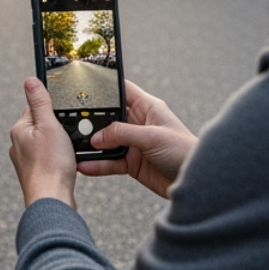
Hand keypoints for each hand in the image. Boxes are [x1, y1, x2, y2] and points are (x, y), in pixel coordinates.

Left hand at [8, 78, 77, 207]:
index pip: (35, 108)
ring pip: (47, 143)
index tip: (64, 114)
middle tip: (68, 135)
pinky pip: (49, 159)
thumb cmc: (51, 165)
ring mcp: (26, 160)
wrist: (52, 200)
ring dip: (59, 145)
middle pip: (42, 125)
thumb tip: (29, 80)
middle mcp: (18, 145)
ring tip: (68, 152)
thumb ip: (40, 102)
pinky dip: (59, 159)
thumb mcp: (49, 125)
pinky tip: (67, 164)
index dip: (53, 109)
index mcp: (19, 130)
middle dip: (57, 128)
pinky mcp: (36, 173)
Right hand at [84, 80, 197, 198]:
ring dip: (92, 145)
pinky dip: (98, 163)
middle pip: (109, 117)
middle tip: (73, 123)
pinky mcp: (132, 163)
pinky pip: (110, 161)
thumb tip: (97, 137)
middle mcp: (138, 123)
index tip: (85, 87)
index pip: (122, 90)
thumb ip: (122, 133)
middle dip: (92, 121)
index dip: (105, 87)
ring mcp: (134, 144)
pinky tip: (85, 165)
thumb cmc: (184, 151)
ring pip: (107, 141)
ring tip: (74, 146)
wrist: (195, 182)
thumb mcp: (152, 137)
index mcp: (147, 108)